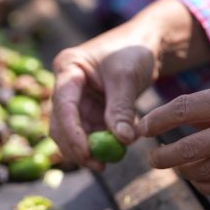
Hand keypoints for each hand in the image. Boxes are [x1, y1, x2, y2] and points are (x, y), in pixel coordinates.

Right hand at [49, 0, 209, 169]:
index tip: (86, 153)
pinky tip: (119, 148)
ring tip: (112, 160)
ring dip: (90, 149)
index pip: (63, 105)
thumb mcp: (127, 77)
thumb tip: (121, 141)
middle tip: (98, 166)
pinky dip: (102, 144)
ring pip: (74, 133)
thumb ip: (122, 109)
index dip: (72, 132)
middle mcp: (66, 85)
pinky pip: (90, 133)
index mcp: (68, 68)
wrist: (147, 42)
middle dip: (77, 147)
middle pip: (61, 123)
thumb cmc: (135, 50)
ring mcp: (77, 99)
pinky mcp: (89, 110)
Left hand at [138, 79, 209, 195]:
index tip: (141, 128)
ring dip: (182, 171)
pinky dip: (203, 184)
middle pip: (186, 150)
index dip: (156, 121)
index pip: (182, 110)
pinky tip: (198, 178)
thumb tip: (177, 120)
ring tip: (176, 166)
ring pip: (200, 173)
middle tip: (152, 158)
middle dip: (162, 157)